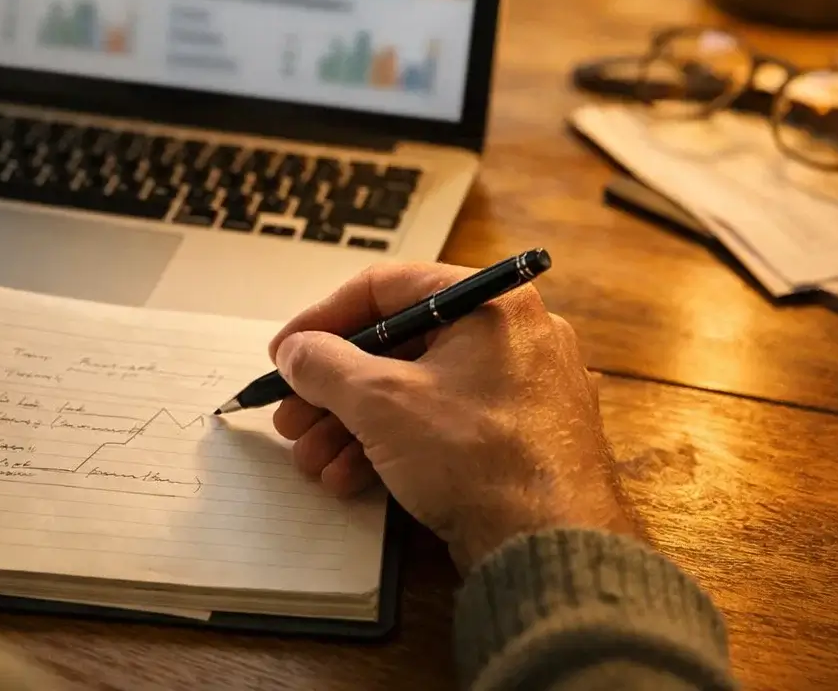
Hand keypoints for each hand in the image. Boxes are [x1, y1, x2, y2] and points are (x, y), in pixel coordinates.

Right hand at [268, 263, 637, 571]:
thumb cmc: (481, 458)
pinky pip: (442, 426)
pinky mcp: (517, 440)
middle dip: (333, 388)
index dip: (325, 319)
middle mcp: (513, 337)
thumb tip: (297, 351)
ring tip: (311, 458)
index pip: (388, 288)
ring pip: (415, 392)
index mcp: (492, 303)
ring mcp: (520, 391)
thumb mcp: (381, 400)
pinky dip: (393, 446)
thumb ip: (325, 365)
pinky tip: (349, 478)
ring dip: (352, 424)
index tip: (288, 351)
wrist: (550, 547)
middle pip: (398, 347)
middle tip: (291, 415)